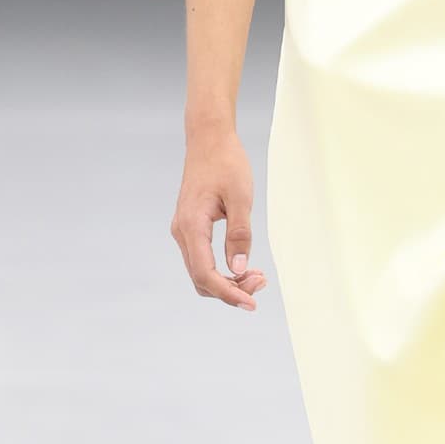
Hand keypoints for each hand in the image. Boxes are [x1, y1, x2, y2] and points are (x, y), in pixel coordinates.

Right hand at [170, 124, 267, 309]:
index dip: (228, 293)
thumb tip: (239, 269)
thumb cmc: (226, 163)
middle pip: (201, 278)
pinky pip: (202, 259)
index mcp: (192, 225)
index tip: (252, 303)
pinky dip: (222, 269)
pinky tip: (244, 266)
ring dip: (228, 281)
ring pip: (201, 272)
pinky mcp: (190, 228)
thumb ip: (240, 234)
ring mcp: (183, 231)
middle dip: (231, 289)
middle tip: (262, 282)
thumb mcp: (241, 197)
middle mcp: (182, 232)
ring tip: (258, 275)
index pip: (205, 273)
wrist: (208, 140)